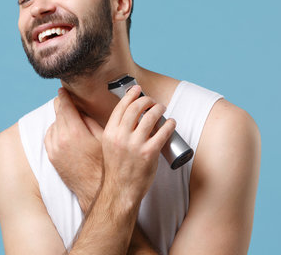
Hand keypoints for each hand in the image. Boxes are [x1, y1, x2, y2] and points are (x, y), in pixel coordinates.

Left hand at [45, 88, 103, 212]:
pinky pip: (49, 136)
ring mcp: (53, 149)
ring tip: (71, 119)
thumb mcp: (103, 137)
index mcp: (74, 131)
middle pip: (57, 112)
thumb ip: (89, 120)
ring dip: (60, 119)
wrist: (94, 189)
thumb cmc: (103, 163)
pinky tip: (66, 133)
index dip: (64, 95)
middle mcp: (60, 138)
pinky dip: (56, 131)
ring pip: (53, 124)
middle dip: (62, 105)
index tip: (63, 89)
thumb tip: (79, 108)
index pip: (64, 105)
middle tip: (66, 99)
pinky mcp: (51, 157)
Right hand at [101, 85, 175, 205]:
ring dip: (159, 109)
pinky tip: (171, 122)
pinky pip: (162, 132)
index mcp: (109, 133)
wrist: (121, 190)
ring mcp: (135, 145)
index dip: (131, 95)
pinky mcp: (149, 153)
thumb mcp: (108, 145)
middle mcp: (121, 137)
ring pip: (150, 117)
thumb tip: (128, 113)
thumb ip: (116, 130)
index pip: (120, 107)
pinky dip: (169, 124)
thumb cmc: (117, 168)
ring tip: (162, 108)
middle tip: (152, 101)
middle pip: (136, 108)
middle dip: (146, 100)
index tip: (137, 90)